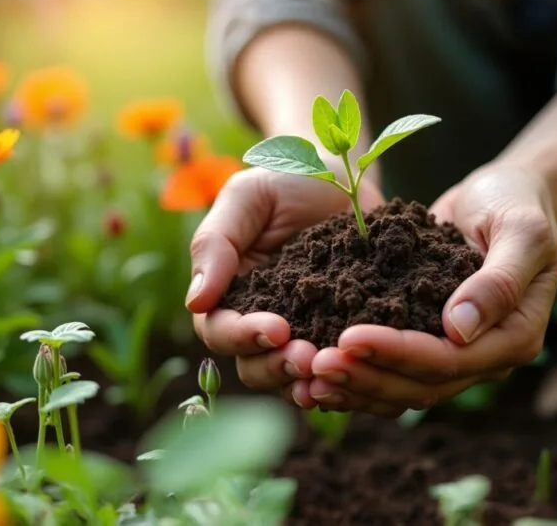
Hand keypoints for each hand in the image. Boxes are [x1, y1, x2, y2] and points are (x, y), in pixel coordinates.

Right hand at [186, 167, 384, 407]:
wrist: (349, 175)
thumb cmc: (287, 178)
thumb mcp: (248, 197)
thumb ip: (216, 243)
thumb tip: (195, 301)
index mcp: (230, 293)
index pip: (220, 329)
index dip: (242, 336)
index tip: (275, 328)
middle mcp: (263, 321)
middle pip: (254, 366)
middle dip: (277, 366)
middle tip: (307, 356)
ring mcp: (305, 332)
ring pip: (293, 378)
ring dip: (307, 381)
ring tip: (330, 371)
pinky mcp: (344, 334)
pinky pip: (339, 370)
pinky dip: (346, 380)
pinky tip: (360, 374)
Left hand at [306, 164, 556, 416]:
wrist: (505, 194)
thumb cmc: (517, 205)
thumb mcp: (521, 232)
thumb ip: (499, 281)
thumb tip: (459, 329)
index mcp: (516, 337)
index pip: (450, 359)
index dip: (398, 353)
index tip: (350, 336)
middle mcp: (487, 357)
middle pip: (421, 385)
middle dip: (367, 375)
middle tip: (315, 363)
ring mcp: (458, 356)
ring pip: (402, 388)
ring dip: (355, 386)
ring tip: (308, 376)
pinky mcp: (430, 343)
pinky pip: (392, 371)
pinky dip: (357, 374)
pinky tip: (314, 371)